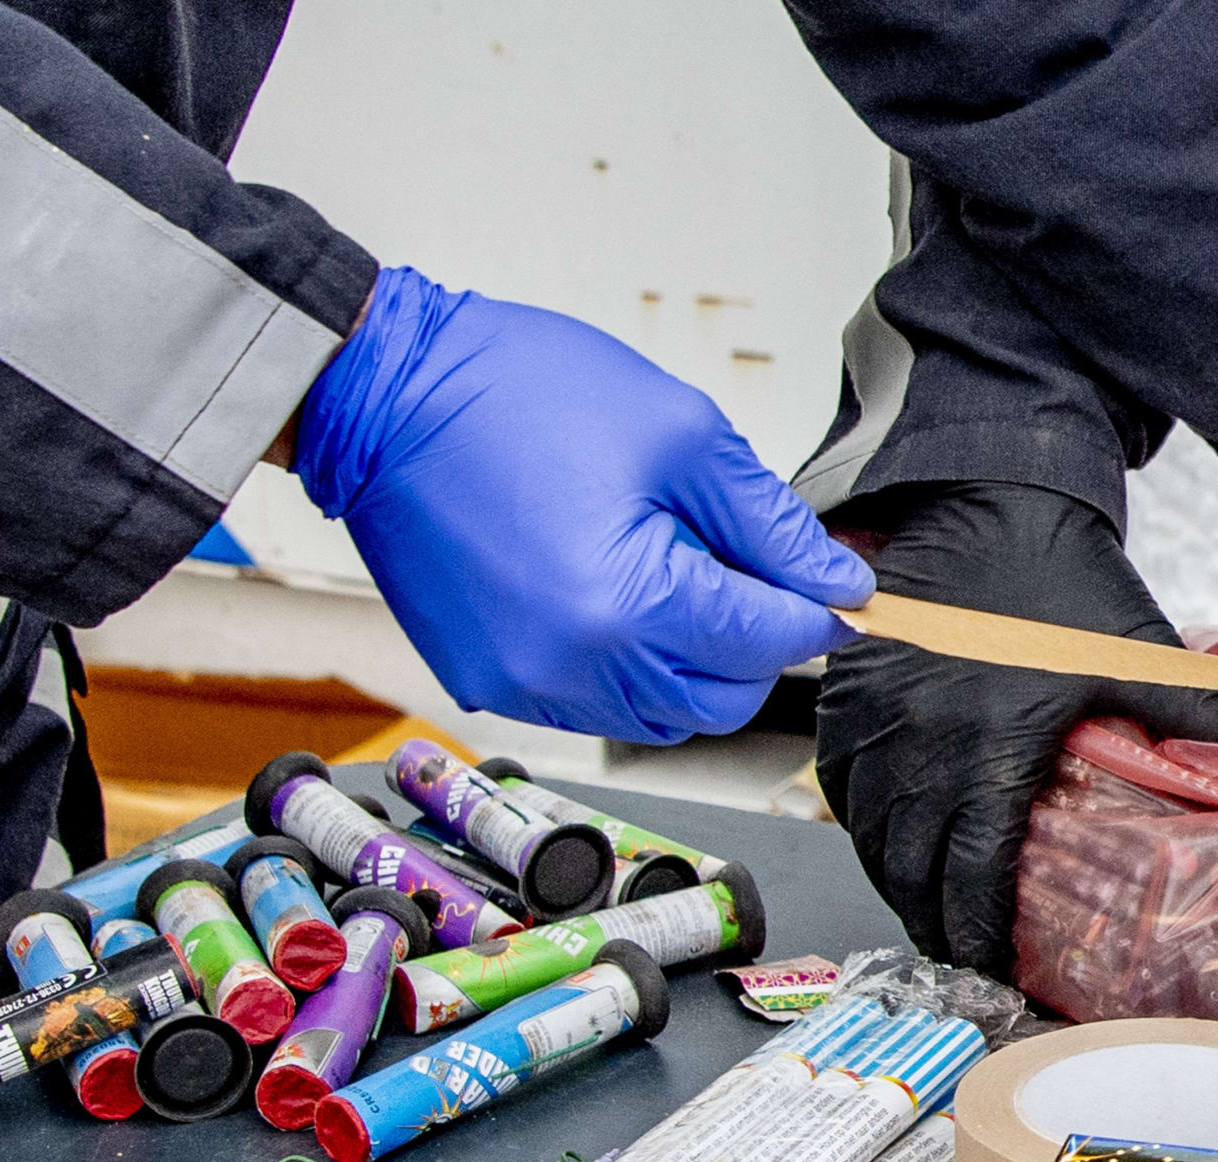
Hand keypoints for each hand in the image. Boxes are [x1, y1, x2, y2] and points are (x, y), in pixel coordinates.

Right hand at [294, 266, 870, 743]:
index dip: (816, 611)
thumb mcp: (680, 436)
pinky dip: (626, 665)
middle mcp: (576, 665)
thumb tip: (837, 582)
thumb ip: (771, 524)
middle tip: (747, 572)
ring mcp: (525, 682)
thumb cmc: (515, 392)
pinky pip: (593, 701)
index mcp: (629, 605)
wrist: (380, 392)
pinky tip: (611, 593)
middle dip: (756, 643)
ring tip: (670, 571)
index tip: (836, 588)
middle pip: (723, 697)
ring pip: (662, 712)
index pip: (769, 641)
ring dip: (693, 661)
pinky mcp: (488, 681)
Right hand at [815, 482, 1217, 975]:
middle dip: (933, 923)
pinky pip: (838, 782)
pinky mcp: (846, 693)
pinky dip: (858, 824)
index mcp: (992, 748)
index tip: (993, 966)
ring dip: (892, 882)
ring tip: (923, 914)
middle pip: (912, 867)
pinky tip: (883, 845)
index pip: (973, 870)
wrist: (990, 499)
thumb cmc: (1065, 580)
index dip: (978, 931)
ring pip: (867, 832)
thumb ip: (1197, 716)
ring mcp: (875, 718)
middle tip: (959, 955)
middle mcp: (920, 742)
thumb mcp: (1137, 655)